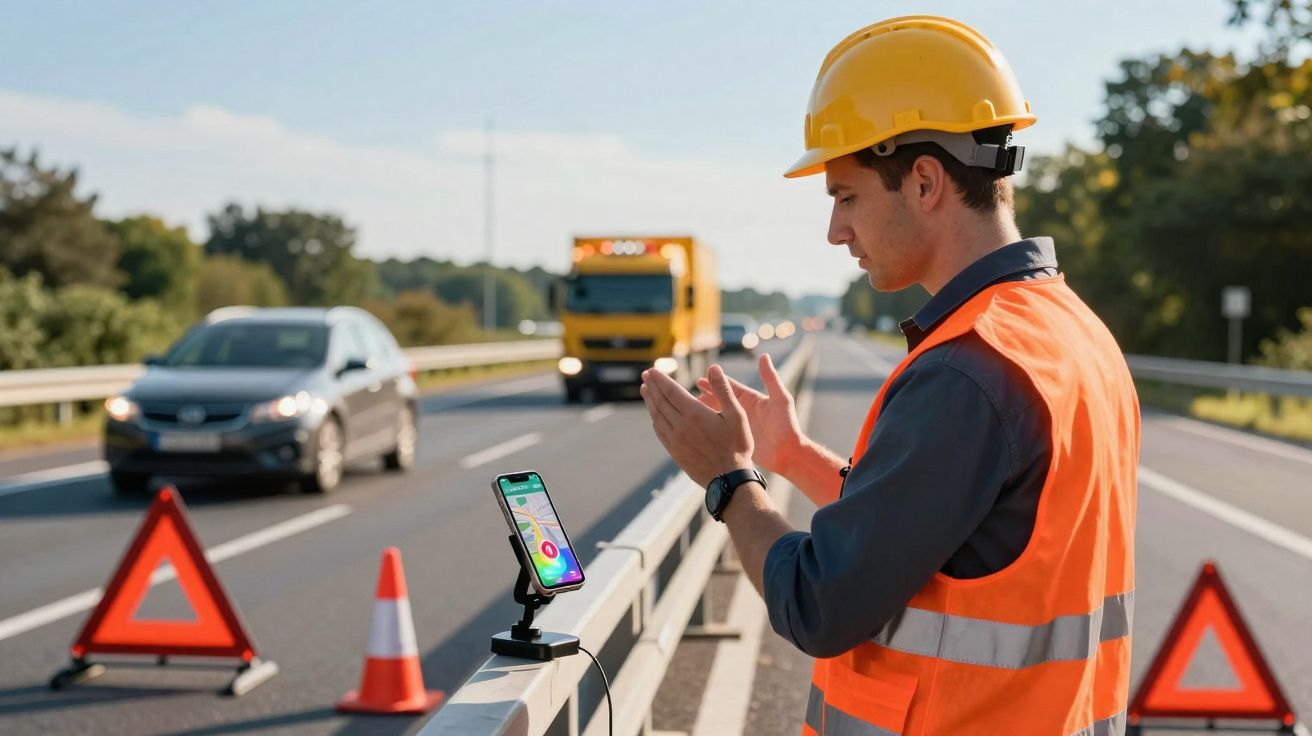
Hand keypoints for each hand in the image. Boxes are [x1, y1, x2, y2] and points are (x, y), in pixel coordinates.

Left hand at [640, 364, 753, 487]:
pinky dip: (654, 419)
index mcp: (694, 413)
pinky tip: (654, 415)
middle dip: (652, 386)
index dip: (660, 379)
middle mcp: (680, 425)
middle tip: (645, 375)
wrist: (729, 479)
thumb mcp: (736, 414)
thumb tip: (713, 367)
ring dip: (650, 401)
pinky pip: (660, 431)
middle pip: (660, 401)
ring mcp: (675, 440)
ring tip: (645, 390)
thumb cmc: (737, 445)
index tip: (651, 370)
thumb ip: (723, 389)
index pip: (670, 391)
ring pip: (657, 416)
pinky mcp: (674, 452)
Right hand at [695, 353, 802, 473]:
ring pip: (719, 414)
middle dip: (707, 394)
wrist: (789, 454)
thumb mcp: (780, 399)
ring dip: (706, 410)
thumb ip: (771, 378)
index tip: (700, 378)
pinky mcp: (738, 439)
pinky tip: (698, 427)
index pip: (730, 387)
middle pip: (721, 399)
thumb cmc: (787, 426)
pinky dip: (710, 426)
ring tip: (691, 407)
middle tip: (690, 391)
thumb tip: (764, 356)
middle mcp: (745, 410)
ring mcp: (740, 425)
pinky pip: (721, 430)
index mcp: (752, 399)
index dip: (715, 382)